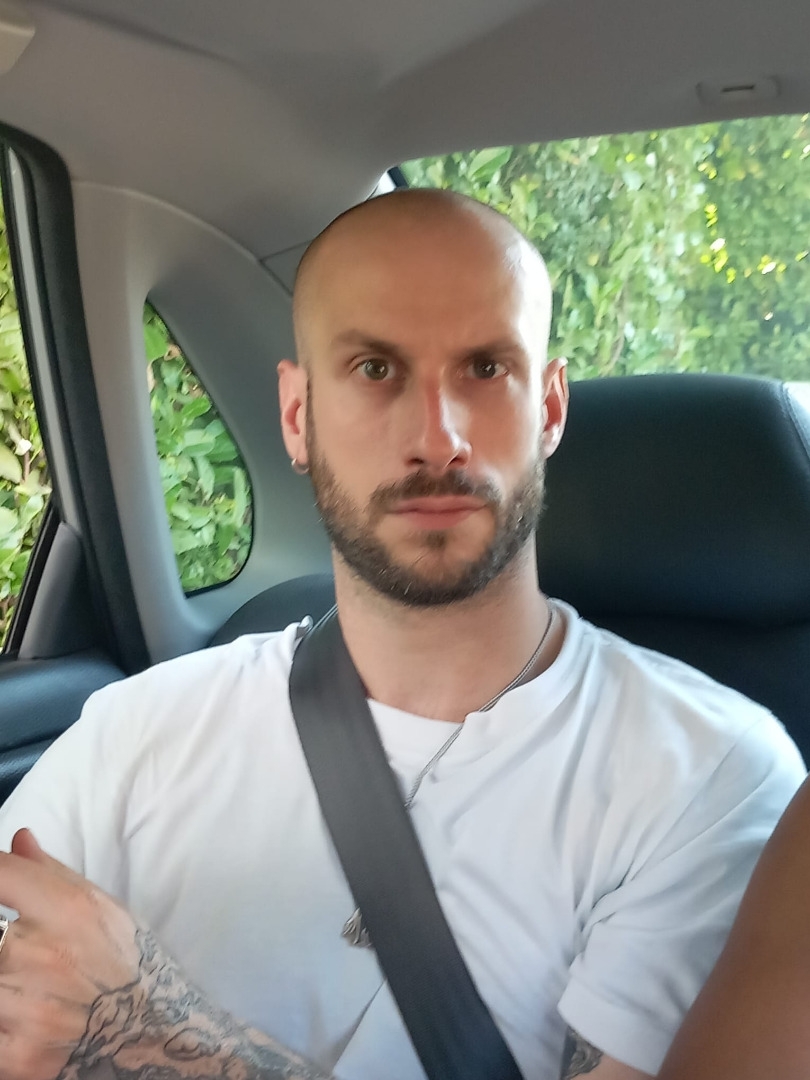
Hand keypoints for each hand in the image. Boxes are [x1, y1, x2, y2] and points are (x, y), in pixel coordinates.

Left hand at [0, 831, 330, 1079]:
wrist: (154, 1030)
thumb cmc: (127, 961)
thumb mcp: (100, 906)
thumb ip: (50, 873)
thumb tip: (18, 839)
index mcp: (66, 910)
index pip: (0, 874)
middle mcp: (44, 955)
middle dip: (4, 937)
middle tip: (28, 947)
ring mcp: (29, 1010)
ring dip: (3, 979)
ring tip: (26, 979)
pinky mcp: (20, 1057)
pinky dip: (2, 1020)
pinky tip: (21, 1011)